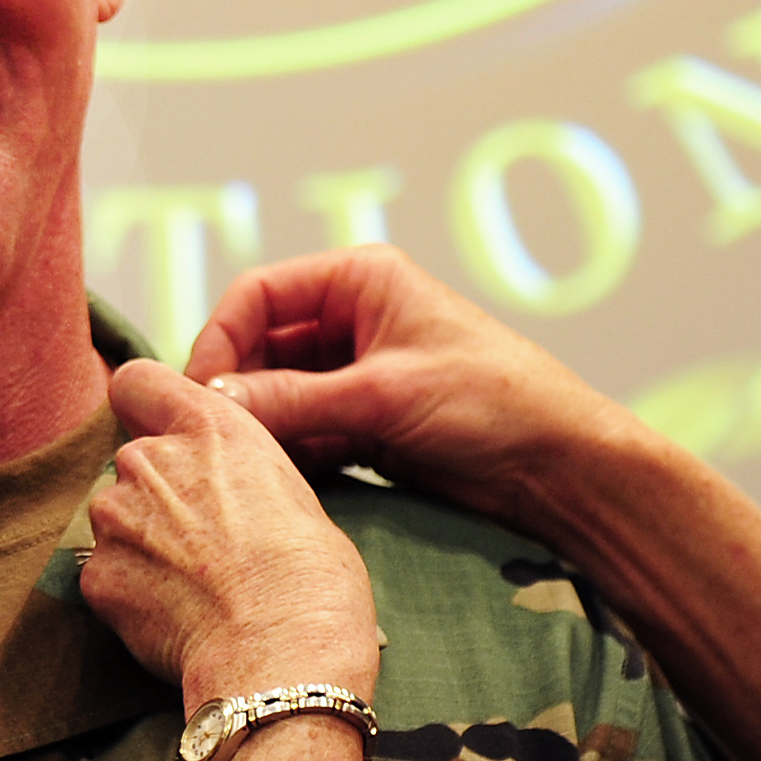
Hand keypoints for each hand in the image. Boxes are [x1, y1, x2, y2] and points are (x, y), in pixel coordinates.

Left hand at [82, 361, 381, 709]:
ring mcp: (114, 517)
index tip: (163, 435)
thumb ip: (237, 476)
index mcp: (209, 428)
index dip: (146, 407)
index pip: (138, 380)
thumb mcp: (293, 495)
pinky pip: (105, 575)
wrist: (283, 654)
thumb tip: (226, 497)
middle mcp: (149, 459)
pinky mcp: (95, 575)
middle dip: (156, 496)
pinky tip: (175, 617)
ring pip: (116, 521)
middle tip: (203, 544)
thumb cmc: (312, 580)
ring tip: (194, 588)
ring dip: (140, 544)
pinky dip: (129, 594)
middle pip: (133, 463)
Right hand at [185, 247, 630, 532]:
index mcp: (360, 280)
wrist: (561, 467)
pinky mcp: (367, 422)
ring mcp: (359, 372)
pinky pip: (305, 430)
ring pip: (279, 393)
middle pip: (261, 346)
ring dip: (261, 427)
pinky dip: (288, 453)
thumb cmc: (493, 401)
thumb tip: (210, 402)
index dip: (220, 340)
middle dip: (238, 390)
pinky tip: (276, 480)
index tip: (199, 393)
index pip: (259, 295)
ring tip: (242, 464)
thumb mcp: (383, 395)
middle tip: (211, 438)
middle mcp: (353, 319)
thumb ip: (292, 399)